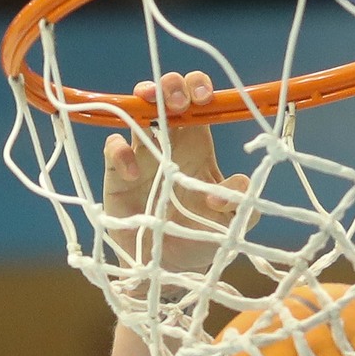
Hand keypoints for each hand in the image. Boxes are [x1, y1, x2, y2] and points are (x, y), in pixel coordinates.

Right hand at [100, 71, 246, 277]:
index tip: (204, 97)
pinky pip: (114, 149)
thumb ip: (240, 200)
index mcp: (198, 145)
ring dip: (143, 103)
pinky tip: (132, 173)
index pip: (197, 102)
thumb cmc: (200, 238)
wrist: (169, 268)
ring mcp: (140, 155)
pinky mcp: (116, 175)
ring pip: (136, 112)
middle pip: (165, 95)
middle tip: (178, 103)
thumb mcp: (230, 222)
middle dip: (171, 86)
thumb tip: (234, 185)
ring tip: (153, 111)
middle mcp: (168, 142)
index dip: (198, 89)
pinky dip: (120, 153)